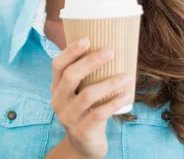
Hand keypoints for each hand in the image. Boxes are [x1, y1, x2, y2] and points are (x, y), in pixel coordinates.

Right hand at [50, 38, 133, 158]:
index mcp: (56, 87)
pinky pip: (99, 113)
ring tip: (127, 75)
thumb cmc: (86, 110)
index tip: (87, 39)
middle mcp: (59, 101)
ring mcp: (69, 117)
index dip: (70, 51)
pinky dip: (114, 102)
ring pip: (87, 95)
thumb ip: (86, 75)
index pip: (57, 65)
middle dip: (91, 61)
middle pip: (70, 76)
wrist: (84, 144)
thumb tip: (108, 48)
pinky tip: (126, 95)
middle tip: (110, 52)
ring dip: (109, 83)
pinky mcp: (82, 130)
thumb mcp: (79, 93)